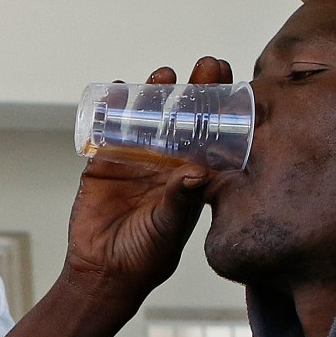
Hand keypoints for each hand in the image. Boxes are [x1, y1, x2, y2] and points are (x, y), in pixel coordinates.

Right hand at [60, 59, 233, 300]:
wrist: (102, 270)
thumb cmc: (146, 256)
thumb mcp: (169, 228)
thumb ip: (182, 200)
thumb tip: (198, 172)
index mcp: (191, 175)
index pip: (211, 133)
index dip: (222, 107)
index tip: (233, 84)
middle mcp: (167, 161)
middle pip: (183, 116)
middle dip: (196, 89)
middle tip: (206, 65)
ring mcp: (136, 158)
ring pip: (148, 116)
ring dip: (156, 93)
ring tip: (165, 76)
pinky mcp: (105, 160)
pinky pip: (110, 126)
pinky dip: (111, 107)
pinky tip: (118, 89)